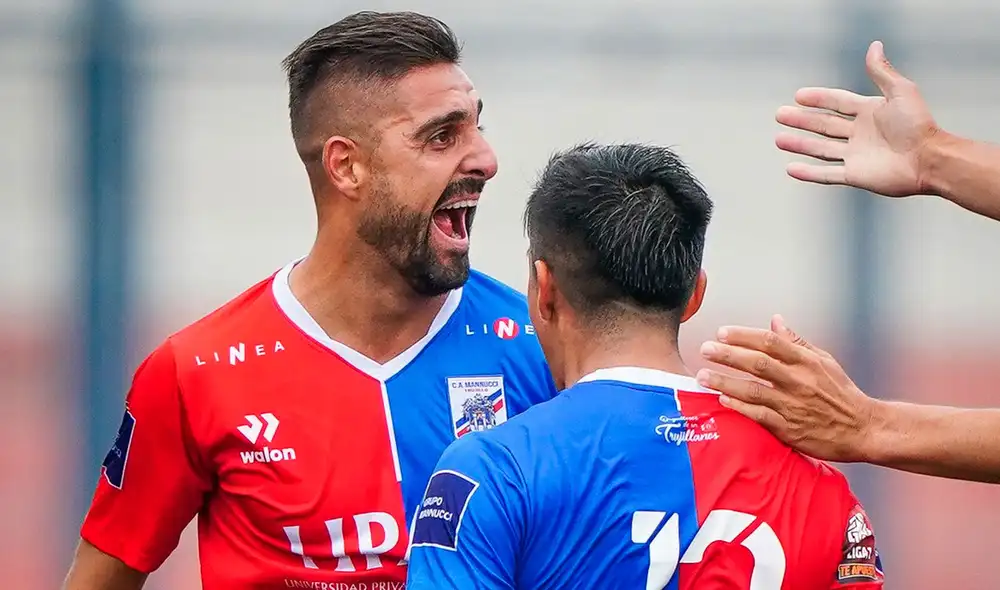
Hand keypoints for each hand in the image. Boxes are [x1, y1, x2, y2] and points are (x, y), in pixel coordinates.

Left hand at [695, 315, 880, 463]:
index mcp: (807, 362)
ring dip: (725, 382)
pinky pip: (760, 416)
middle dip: (728, 355)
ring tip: (701, 376)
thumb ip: (796, 342)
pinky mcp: (790, 429)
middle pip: (758, 363)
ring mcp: (794, 405)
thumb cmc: (841, 393)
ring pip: (754, 390)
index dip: (744, 335)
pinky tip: (721, 399)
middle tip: (704, 349)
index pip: (770, 342)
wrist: (864, 429)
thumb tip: (775, 319)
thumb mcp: (824, 361)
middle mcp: (799, 381)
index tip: (721, 332)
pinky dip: (739, 407)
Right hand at [776, 40, 940, 196]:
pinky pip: (827, 174)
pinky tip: (791, 169)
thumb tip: (874, 46)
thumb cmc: (919, 125)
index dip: (818, 98)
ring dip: (800, 144)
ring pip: (820, 149)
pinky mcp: (855, 175)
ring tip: (780, 139)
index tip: (799, 96)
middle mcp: (860, 134)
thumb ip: (882, 72)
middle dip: (802, 120)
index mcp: (869, 113)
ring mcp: (856, 155)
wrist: (929, 159)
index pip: (837, 103)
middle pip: (824, 125)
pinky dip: (808, 173)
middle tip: (781, 115)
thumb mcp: (901, 91)